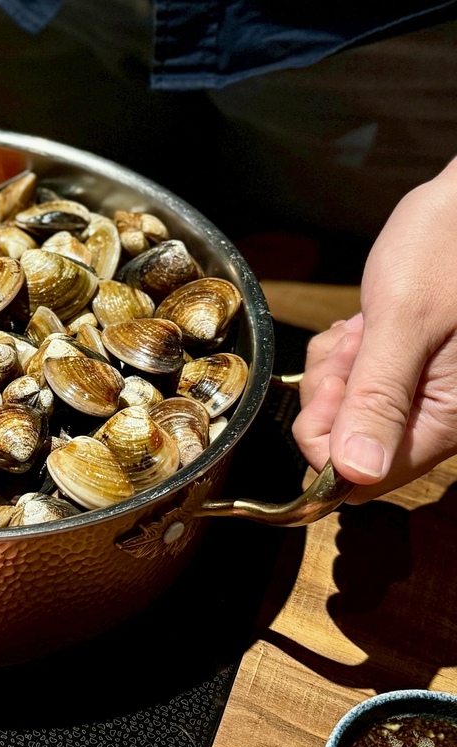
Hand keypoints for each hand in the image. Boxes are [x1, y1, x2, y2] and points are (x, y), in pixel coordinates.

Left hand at [293, 155, 456, 502]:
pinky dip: (346, 356)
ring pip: (345, 413)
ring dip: (337, 369)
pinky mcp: (411, 374)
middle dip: (332, 394)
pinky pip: (356, 385)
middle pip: (347, 446)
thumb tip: (356, 472)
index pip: (364, 477)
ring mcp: (424, 395)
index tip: (334, 382)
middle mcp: (440, 417)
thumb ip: (378, 398)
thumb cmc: (449, 244)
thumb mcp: (404, 320)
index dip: (327, 439)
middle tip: (354, 342)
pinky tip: (366, 324)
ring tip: (366, 325)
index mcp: (450, 418)